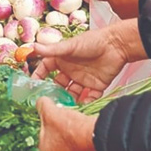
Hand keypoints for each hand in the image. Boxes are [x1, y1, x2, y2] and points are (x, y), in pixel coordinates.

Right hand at [31, 20, 145, 101]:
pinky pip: (88, 98)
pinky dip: (85, 104)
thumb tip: (33, 47)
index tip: (33, 86)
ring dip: (68, 101)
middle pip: (58, 85)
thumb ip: (52, 49)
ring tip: (63, 109)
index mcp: (62, 59)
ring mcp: (83, 79)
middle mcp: (71, 70)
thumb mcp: (70, 46)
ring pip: (72, 94)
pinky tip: (80, 109)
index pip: (46, 69)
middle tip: (48, 102)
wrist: (117, 45)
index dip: (39, 77)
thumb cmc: (93, 41)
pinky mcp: (96, 86)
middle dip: (54, 93)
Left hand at [36, 97, 98, 150]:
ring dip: (66, 132)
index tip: (48, 117)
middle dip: (55, 128)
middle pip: (51, 140)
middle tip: (58, 117)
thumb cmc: (69, 128)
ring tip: (70, 120)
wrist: (94, 135)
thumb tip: (41, 102)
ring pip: (64, 142)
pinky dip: (76, 136)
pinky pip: (76, 144)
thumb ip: (42, 106)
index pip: (38, 137)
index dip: (43, 123)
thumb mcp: (50, 112)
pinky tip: (78, 127)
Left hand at [95, 0, 146, 19]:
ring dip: (126, 7)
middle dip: (118, 0)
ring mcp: (121, 15)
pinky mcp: (129, 21)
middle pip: (113, 3)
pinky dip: (132, 13)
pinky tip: (138, 9)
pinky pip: (129, 16)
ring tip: (135, 3)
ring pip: (121, 10)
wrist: (149, 2)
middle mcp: (114, 7)